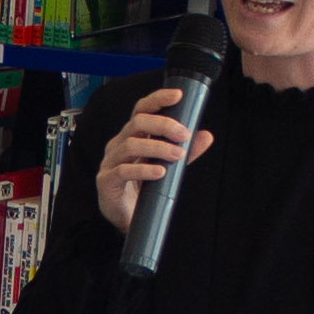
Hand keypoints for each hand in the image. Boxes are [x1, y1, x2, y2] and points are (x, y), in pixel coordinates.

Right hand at [94, 84, 214, 236]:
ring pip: (131, 145)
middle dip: (163, 125)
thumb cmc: (143, 188)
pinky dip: (143, 170)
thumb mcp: (167, 166)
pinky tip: (159, 172)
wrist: (126, 217)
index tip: (178, 95)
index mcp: (132, 136)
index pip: (141, 110)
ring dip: (158, 148)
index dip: (158, 99)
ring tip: (178, 156)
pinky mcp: (106, 181)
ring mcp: (110, 162)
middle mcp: (119, 144)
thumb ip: (185, 151)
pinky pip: (123, 171)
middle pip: (137, 123)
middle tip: (184, 135)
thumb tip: (206, 136)